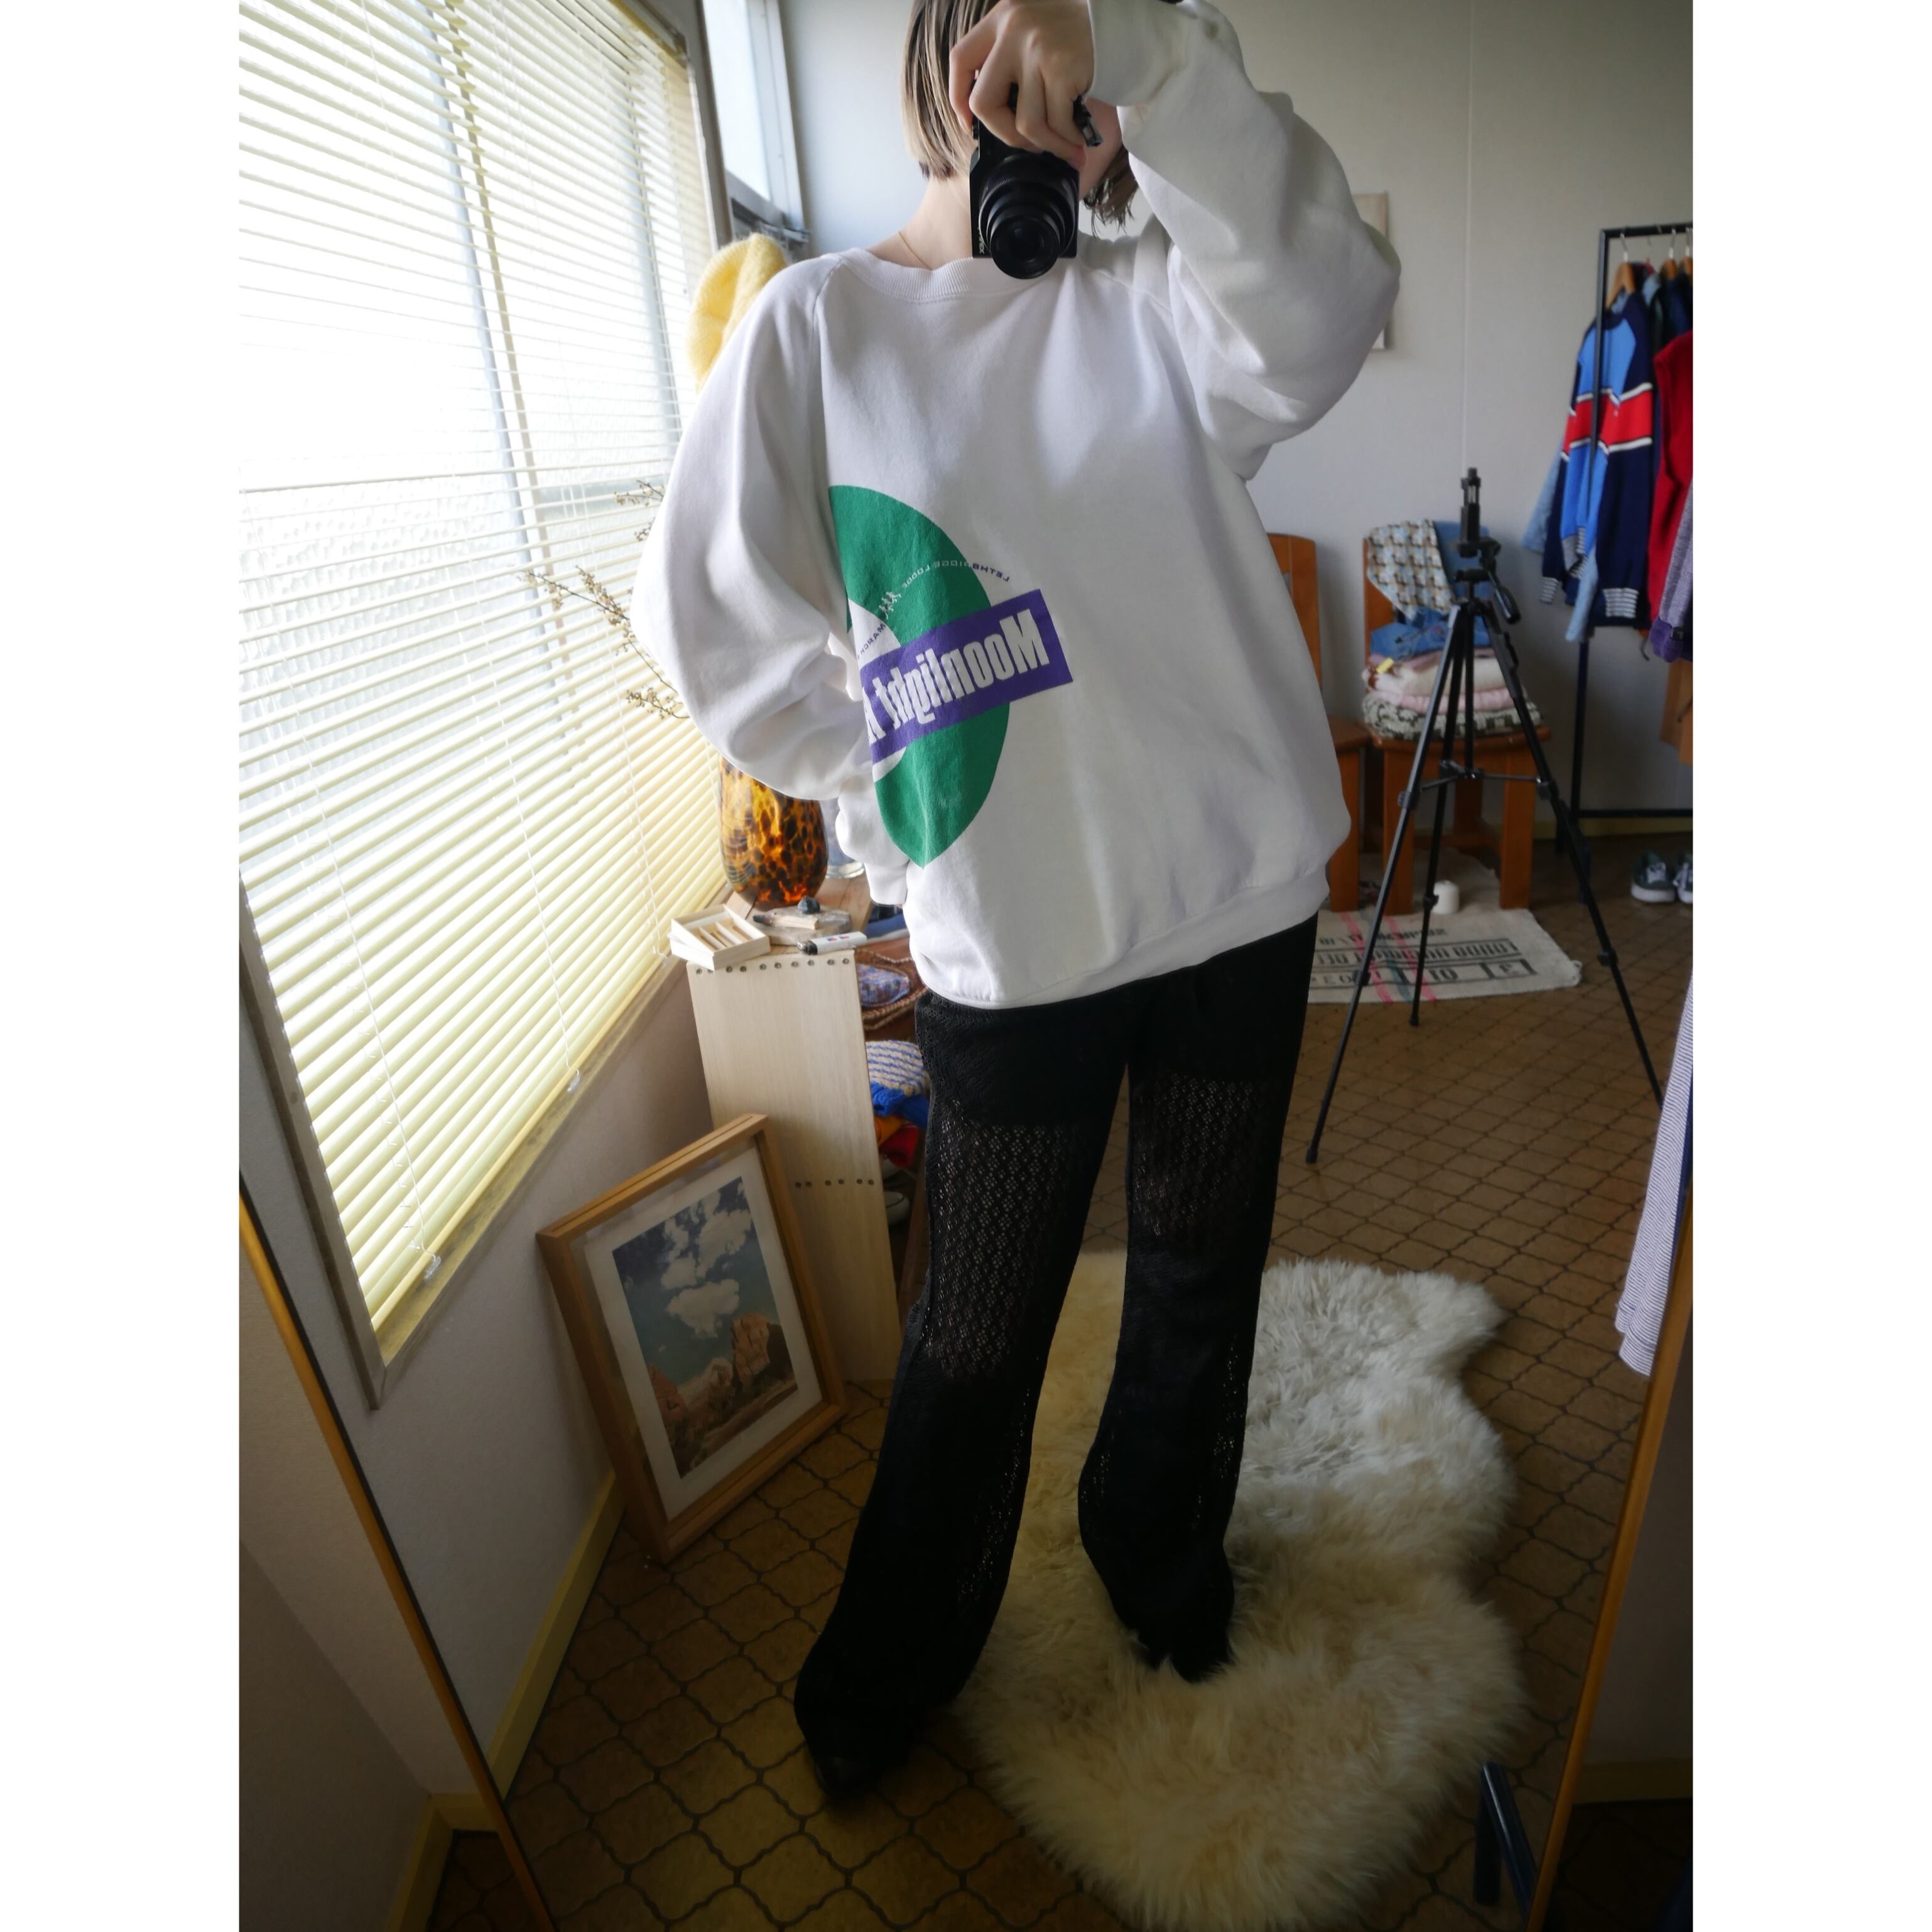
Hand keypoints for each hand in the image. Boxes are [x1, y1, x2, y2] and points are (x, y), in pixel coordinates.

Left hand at [949, 1, 1094, 169]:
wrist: (1131, 26)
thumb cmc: (1085, 38)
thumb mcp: (1037, 33)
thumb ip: (1012, 60)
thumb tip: (993, 115)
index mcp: (1003, 17)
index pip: (961, 59)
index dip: (959, 98)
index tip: (969, 123)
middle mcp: (1014, 27)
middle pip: (983, 102)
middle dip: (1005, 135)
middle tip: (1028, 144)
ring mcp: (1036, 47)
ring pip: (1024, 122)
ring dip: (1047, 146)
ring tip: (1066, 149)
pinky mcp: (1061, 67)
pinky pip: (1054, 124)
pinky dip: (1067, 142)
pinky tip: (1079, 142)